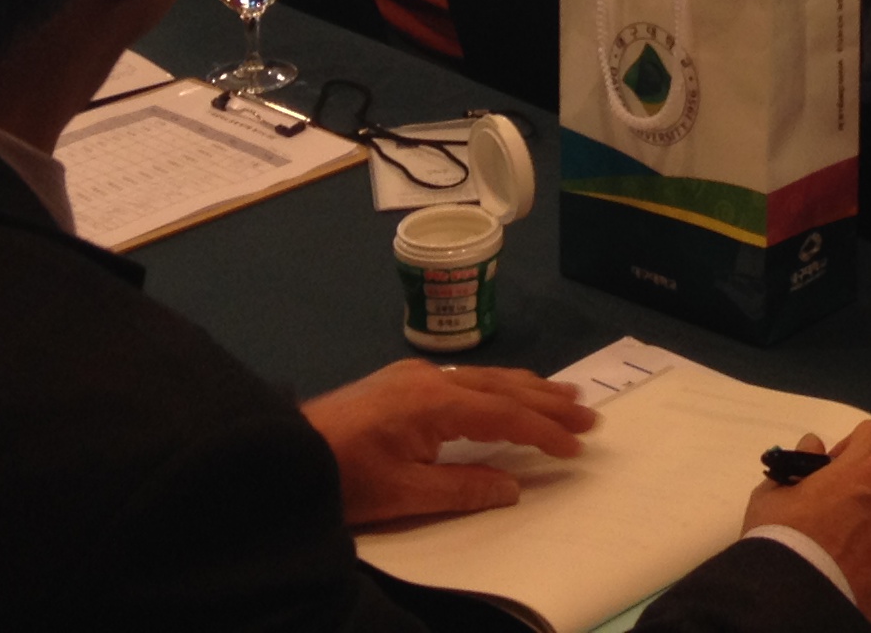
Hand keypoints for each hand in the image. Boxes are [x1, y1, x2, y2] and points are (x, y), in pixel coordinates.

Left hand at [301, 362, 595, 525]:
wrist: (282, 454)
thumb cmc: (344, 478)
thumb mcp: (405, 495)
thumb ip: (464, 487)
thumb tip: (514, 486)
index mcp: (436, 402)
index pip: (504, 414)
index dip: (544, 431)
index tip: (577, 445)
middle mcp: (431, 379)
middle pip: (502, 387)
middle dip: (548, 401)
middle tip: (589, 413)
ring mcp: (415, 375)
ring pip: (485, 378)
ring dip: (527, 388)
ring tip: (565, 394)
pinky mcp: (401, 381)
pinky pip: (466, 379)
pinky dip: (498, 387)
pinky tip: (507, 392)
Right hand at [744, 424, 870, 632]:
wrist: (793, 613)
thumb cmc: (780, 547)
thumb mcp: (771, 499)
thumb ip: (798, 466)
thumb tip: (815, 446)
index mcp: (865, 475)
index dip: (857, 448)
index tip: (837, 470)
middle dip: (863, 502)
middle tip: (834, 531)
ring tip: (847, 569)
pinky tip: (868, 589)